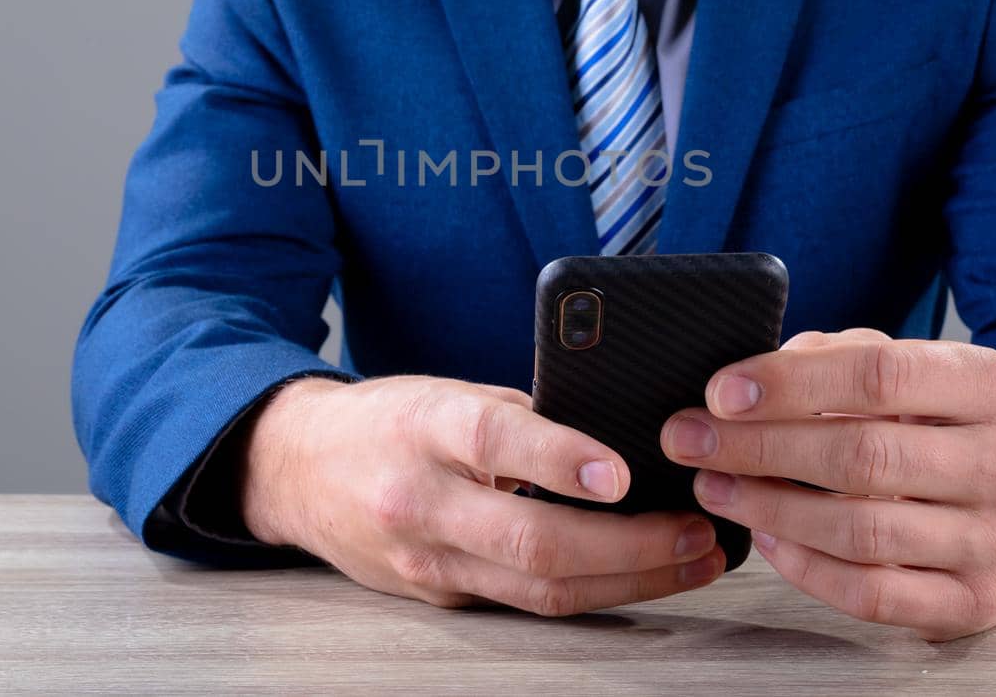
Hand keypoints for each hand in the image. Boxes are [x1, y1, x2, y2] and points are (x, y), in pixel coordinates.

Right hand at [239, 375, 724, 614]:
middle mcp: (420, 501)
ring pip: (540, 591)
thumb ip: (523, 415)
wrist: (297, 470)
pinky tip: (641, 576)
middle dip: (630, 547)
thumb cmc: (388, 419)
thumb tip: (621, 434)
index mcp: (425, 428)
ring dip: (630, 581)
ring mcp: (427, 560)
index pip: (496, 442)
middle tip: (697, 532)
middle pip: (532, 542)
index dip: (562, 459)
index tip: (624, 473)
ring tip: (695, 561)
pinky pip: (526, 603)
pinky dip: (592, 591)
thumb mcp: (446, 392)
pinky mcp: (439, 596)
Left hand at [660, 329, 995, 640]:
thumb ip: (828, 358)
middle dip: (759, 448)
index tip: (719, 393)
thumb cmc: (925, 418)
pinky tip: (763, 536)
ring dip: (768, 509)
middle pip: (863, 456)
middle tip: (688, 440)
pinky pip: (871, 594)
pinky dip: (804, 567)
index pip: (879, 374)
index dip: (790, 384)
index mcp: (993, 385)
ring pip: (862, 531)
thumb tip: (740, 388)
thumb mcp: (893, 363)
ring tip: (712, 486)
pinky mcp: (975, 602)